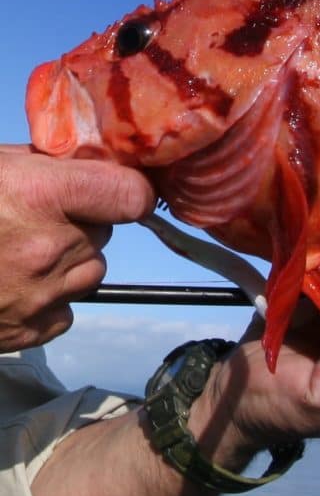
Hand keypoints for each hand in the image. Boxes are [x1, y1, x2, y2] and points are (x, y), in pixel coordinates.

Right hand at [0, 146, 155, 349]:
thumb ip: (43, 164)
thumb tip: (88, 165)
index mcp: (43, 197)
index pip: (132, 196)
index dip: (128, 191)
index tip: (116, 190)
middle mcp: (51, 248)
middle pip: (105, 233)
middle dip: (82, 222)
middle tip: (36, 218)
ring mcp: (42, 295)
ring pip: (93, 271)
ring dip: (69, 261)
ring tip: (18, 251)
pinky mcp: (29, 330)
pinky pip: (67, 309)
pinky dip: (50, 299)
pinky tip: (11, 283)